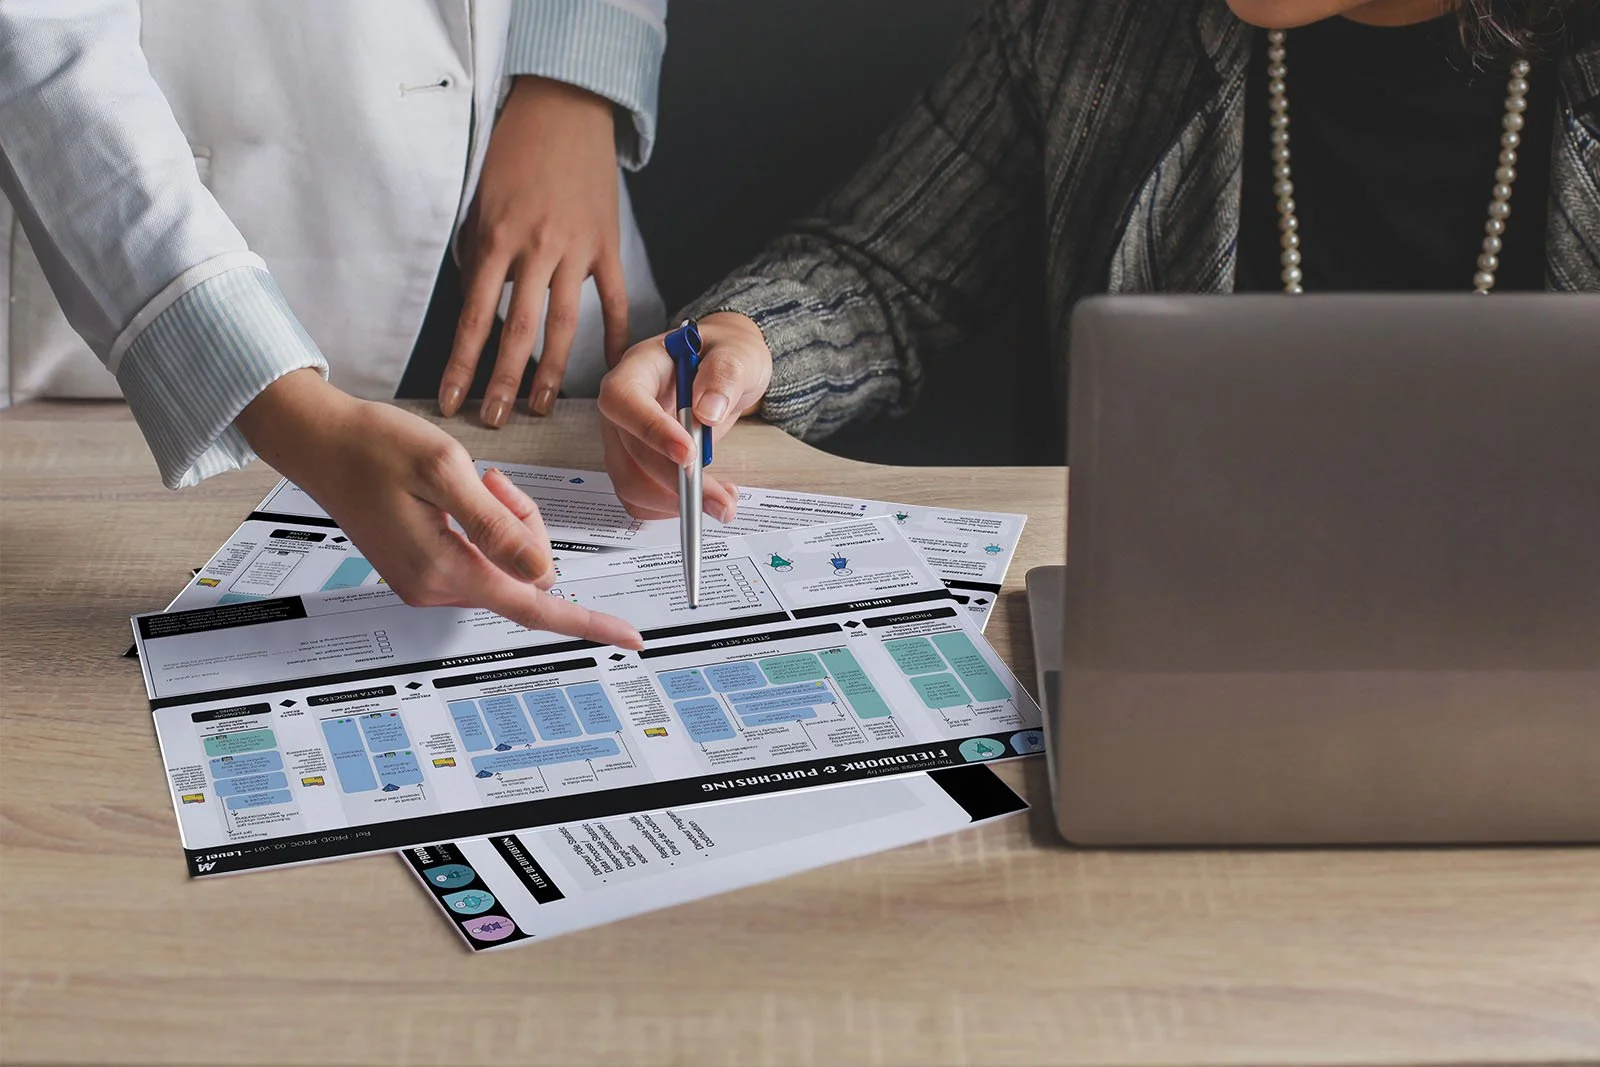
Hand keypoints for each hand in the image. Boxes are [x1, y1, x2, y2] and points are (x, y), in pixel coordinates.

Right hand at [238, 370, 642, 648]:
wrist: (322, 442)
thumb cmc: (375, 447)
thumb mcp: (445, 472)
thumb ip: (497, 527)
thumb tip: (541, 572)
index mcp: (445, 569)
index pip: (534, 607)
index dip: (587, 621)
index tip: (629, 637)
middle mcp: (436, 587)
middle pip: (526, 574)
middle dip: (526, 526)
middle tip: (492, 481)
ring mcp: (428, 581)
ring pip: (506, 563)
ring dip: (503, 521)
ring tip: (469, 481)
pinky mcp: (424, 568)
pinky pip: (481, 555)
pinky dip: (484, 523)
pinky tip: (457, 494)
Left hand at [438, 75, 627, 426]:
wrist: (562, 107)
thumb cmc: (512, 151)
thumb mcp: (479, 201)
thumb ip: (480, 256)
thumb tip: (479, 305)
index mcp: (497, 239)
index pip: (474, 318)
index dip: (461, 365)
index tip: (451, 399)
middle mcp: (537, 250)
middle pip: (518, 332)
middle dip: (504, 382)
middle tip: (494, 418)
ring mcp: (576, 249)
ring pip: (564, 324)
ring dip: (550, 371)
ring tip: (540, 405)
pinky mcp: (606, 244)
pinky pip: (613, 300)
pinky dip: (613, 335)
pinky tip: (607, 365)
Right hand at [597, 312, 772, 520]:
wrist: (727, 371)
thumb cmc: (727, 354)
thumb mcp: (738, 353)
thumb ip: (725, 374)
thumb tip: (708, 411)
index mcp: (640, 366)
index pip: (624, 399)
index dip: (650, 430)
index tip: (689, 454)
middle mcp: (625, 405)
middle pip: (630, 451)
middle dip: (675, 480)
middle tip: (721, 500)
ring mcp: (627, 437)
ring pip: (632, 483)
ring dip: (675, 501)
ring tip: (723, 499)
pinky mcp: (637, 463)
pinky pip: (642, 498)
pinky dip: (673, 507)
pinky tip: (707, 496)